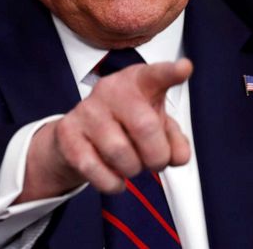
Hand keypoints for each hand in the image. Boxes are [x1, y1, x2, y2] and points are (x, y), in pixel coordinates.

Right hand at [18, 58, 192, 200]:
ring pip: (120, 152)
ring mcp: (86, 110)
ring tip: (131, 166)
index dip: (170, 73)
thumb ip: (174, 141)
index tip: (184, 68)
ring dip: (133, 170)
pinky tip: (115, 178)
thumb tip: (179, 156)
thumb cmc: (125, 126)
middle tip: (156, 162)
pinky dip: (112, 183)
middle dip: (157, 156)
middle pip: (145, 127)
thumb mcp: (156, 127)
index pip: (155, 75)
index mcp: (138, 82)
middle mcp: (111, 89)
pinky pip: (95, 168)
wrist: (78, 138)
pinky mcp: (68, 133)